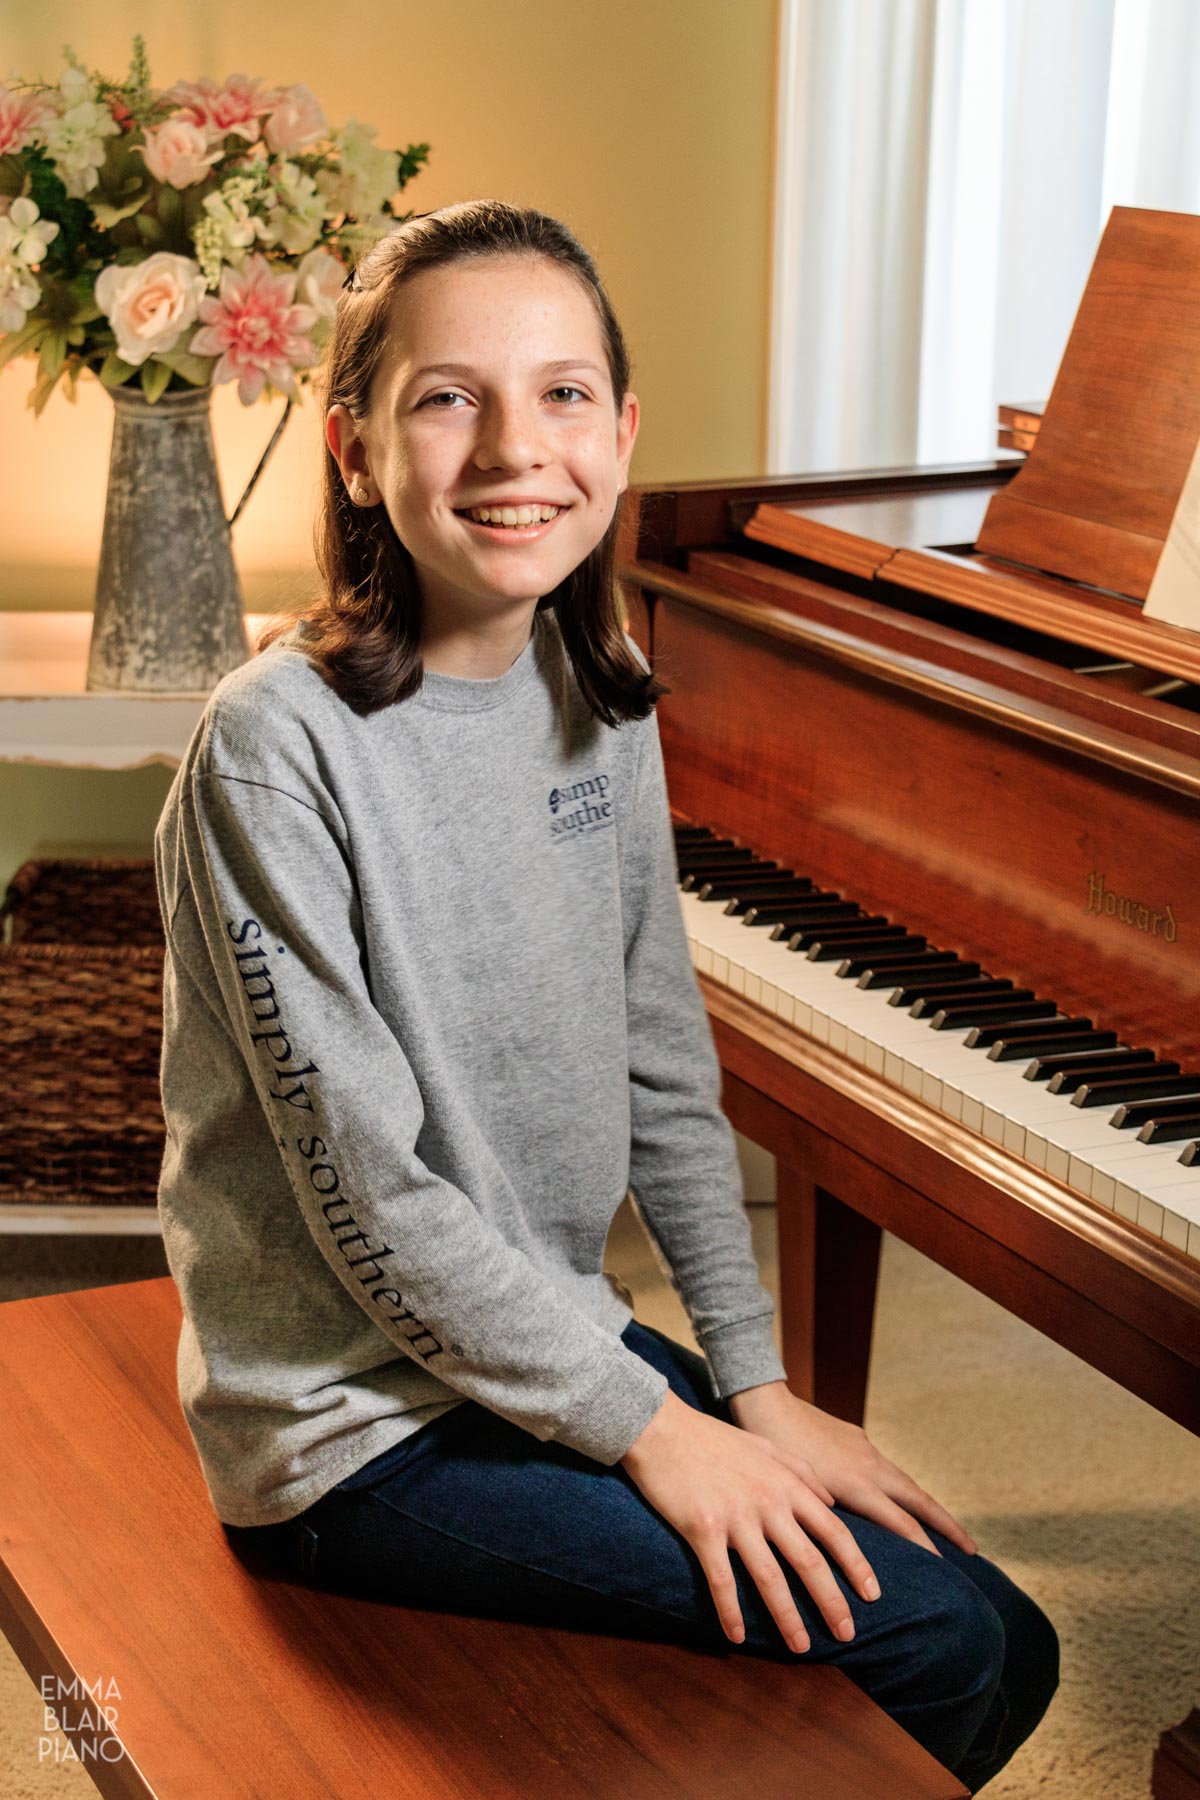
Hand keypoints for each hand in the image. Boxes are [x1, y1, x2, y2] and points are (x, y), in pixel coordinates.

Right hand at [620, 1388, 880, 1650]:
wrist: (663, 1427)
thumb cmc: (714, 1438)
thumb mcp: (766, 1446)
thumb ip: (802, 1472)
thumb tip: (831, 1503)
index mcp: (787, 1484)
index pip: (834, 1531)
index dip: (856, 1565)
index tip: (872, 1595)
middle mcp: (768, 1502)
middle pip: (809, 1561)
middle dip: (832, 1602)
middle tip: (847, 1635)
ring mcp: (736, 1517)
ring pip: (770, 1578)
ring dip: (788, 1617)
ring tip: (801, 1647)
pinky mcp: (703, 1528)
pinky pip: (721, 1579)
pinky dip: (730, 1611)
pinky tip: (736, 1636)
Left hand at [729, 1381, 978, 1560]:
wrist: (765, 1402)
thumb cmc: (772, 1454)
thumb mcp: (796, 1493)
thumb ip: (823, 1518)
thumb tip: (840, 1549)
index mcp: (858, 1483)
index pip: (904, 1522)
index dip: (926, 1548)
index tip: (948, 1570)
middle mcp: (870, 1466)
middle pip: (920, 1500)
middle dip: (947, 1526)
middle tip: (973, 1552)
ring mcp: (865, 1449)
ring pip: (905, 1482)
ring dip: (926, 1507)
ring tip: (943, 1529)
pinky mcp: (856, 1437)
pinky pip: (885, 1467)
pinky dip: (899, 1487)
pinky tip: (897, 1496)